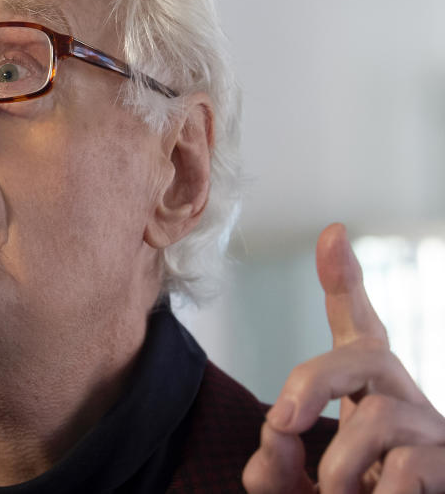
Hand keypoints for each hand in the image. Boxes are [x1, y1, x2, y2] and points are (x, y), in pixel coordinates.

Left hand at [243, 224, 444, 493]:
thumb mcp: (291, 489)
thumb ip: (273, 463)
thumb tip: (279, 428)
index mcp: (363, 398)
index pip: (359, 330)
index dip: (346, 282)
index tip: (333, 233)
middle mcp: (403, 402)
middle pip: (368, 354)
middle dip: (314, 380)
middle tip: (281, 423)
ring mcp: (433, 433)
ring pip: (382, 416)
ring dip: (340, 462)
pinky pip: (408, 468)